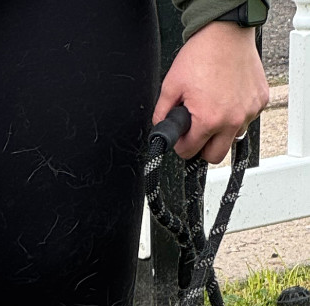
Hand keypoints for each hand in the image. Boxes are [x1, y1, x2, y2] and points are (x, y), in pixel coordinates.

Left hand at [154, 21, 269, 163]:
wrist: (226, 32)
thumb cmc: (200, 55)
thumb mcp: (170, 87)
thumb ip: (162, 115)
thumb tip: (160, 130)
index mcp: (209, 120)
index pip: (189, 152)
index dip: (181, 145)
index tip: (181, 136)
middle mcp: (233, 119)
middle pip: (215, 156)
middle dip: (202, 148)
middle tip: (196, 133)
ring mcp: (250, 111)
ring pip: (232, 138)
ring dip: (221, 132)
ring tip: (212, 111)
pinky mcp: (260, 101)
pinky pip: (246, 120)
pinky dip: (236, 116)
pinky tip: (226, 100)